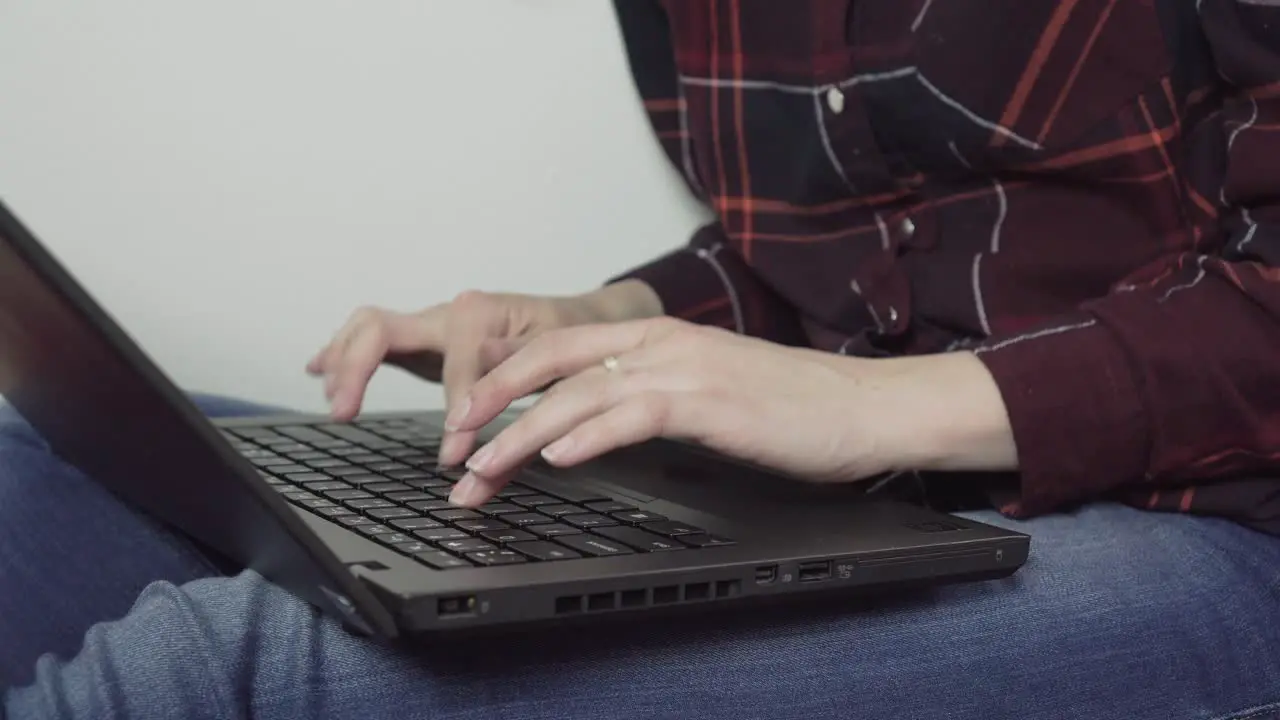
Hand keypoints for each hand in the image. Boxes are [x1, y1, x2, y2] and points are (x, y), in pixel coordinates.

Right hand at [306, 280, 661, 464]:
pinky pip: (375, 339)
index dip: (454, 412)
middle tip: (344, 412)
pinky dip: (344, 353)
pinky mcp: (428, 340)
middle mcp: (451, 312)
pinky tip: (317, 369)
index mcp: (483, 314)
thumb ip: (522, 404)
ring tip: (331, 399)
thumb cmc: (574, 342)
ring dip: (342, 360)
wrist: (583, 321)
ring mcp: (434, 324)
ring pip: (370, 328)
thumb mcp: (562, 370)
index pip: (454, 366)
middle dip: (356, 366)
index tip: (455, 458)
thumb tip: (482, 438)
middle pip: (382, 326)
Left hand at [443, 317, 1016, 506]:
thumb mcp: (707, 394)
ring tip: (480, 470)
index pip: (561, 345)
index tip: (466, 414)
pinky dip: (585, 435)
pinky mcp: (708, 400)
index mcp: (659, 337)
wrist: (863, 407)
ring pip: (577, 391)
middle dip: (490, 399)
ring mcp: (684, 366)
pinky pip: (630, 412)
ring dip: (519, 434)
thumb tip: (592, 428)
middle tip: (450, 440)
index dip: (505, 376)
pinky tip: (553, 459)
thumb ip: (650, 400)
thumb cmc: (791, 408)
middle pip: (551, 358)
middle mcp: (662, 342)